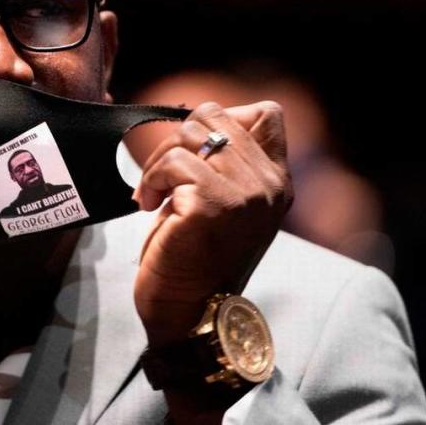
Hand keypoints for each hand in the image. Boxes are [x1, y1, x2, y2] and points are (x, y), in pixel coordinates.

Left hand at [132, 101, 292, 347]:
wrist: (188, 311)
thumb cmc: (195, 255)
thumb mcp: (225, 202)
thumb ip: (227, 162)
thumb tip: (198, 120)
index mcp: (277, 181)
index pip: (267, 113)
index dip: (224, 118)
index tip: (195, 153)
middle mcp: (269, 184)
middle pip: (214, 115)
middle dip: (177, 140)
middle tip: (163, 177)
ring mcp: (244, 193)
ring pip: (190, 134)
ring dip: (159, 162)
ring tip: (155, 194)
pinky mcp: (213, 204)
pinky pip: (173, 162)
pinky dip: (151, 179)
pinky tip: (148, 205)